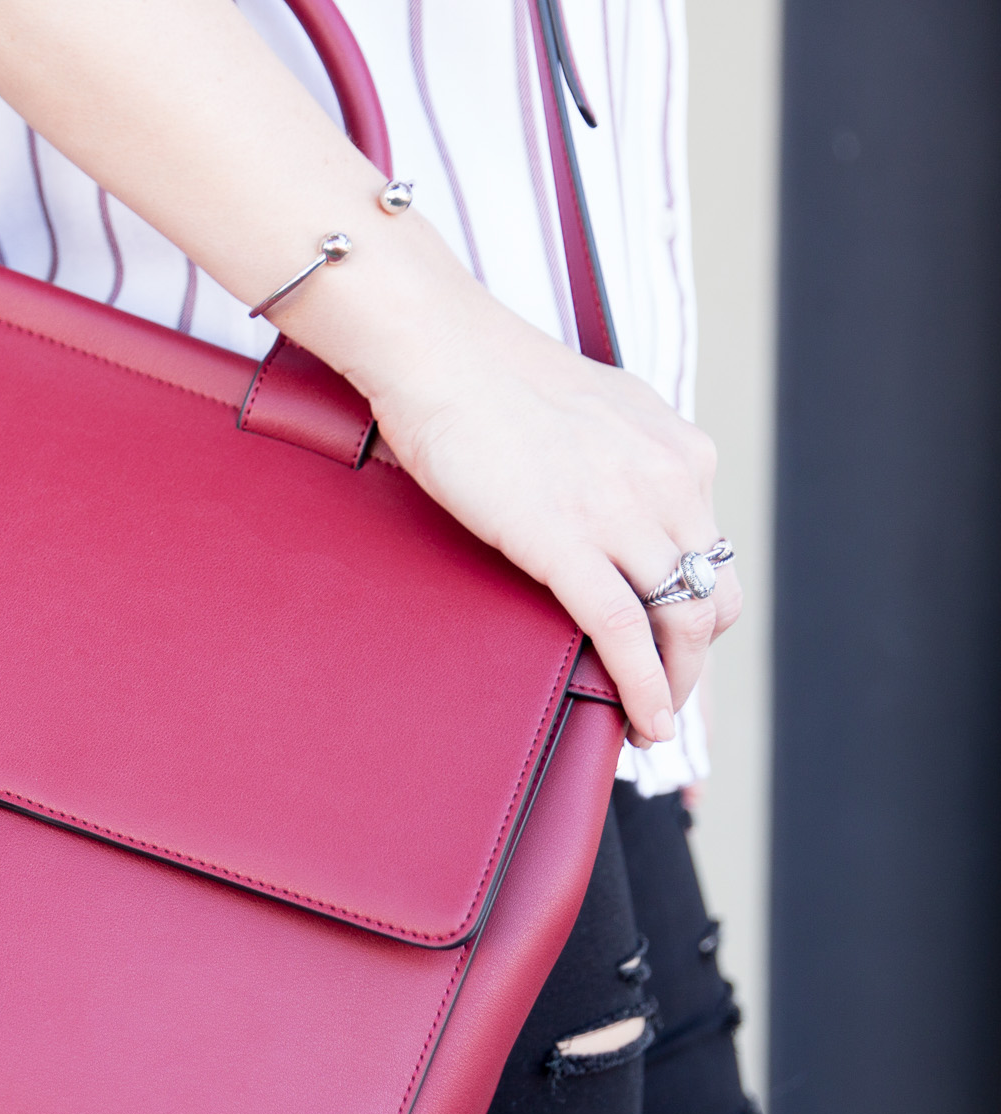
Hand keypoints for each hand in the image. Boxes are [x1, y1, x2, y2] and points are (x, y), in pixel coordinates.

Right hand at [290, 254, 739, 745]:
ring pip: (682, 622)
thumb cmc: (486, 379)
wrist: (440, 350)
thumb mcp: (587, 415)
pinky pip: (627, 632)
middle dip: (695, 661)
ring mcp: (624, 512)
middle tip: (667, 701)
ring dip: (674, 686)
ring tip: (652, 724)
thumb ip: (614, 461)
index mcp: (678, 451)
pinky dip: (644, 687)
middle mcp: (671, 480)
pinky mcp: (570, 541)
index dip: (701, 616)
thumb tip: (598, 502)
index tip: (679, 654)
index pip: (712, 554)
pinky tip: (642, 722)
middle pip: (712, 597)